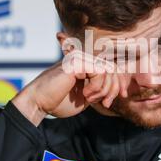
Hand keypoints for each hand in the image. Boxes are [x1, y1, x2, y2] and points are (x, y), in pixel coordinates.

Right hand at [11, 52, 128, 125]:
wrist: (39, 103)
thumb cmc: (59, 101)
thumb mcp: (88, 97)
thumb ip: (101, 90)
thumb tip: (120, 89)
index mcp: (86, 65)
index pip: (112, 68)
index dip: (120, 83)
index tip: (119, 98)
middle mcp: (84, 57)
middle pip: (113, 69)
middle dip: (114, 89)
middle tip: (105, 103)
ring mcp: (80, 57)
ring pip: (108, 71)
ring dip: (103, 90)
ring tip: (89, 98)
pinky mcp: (76, 61)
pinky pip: (100, 72)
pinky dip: (97, 87)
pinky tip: (85, 94)